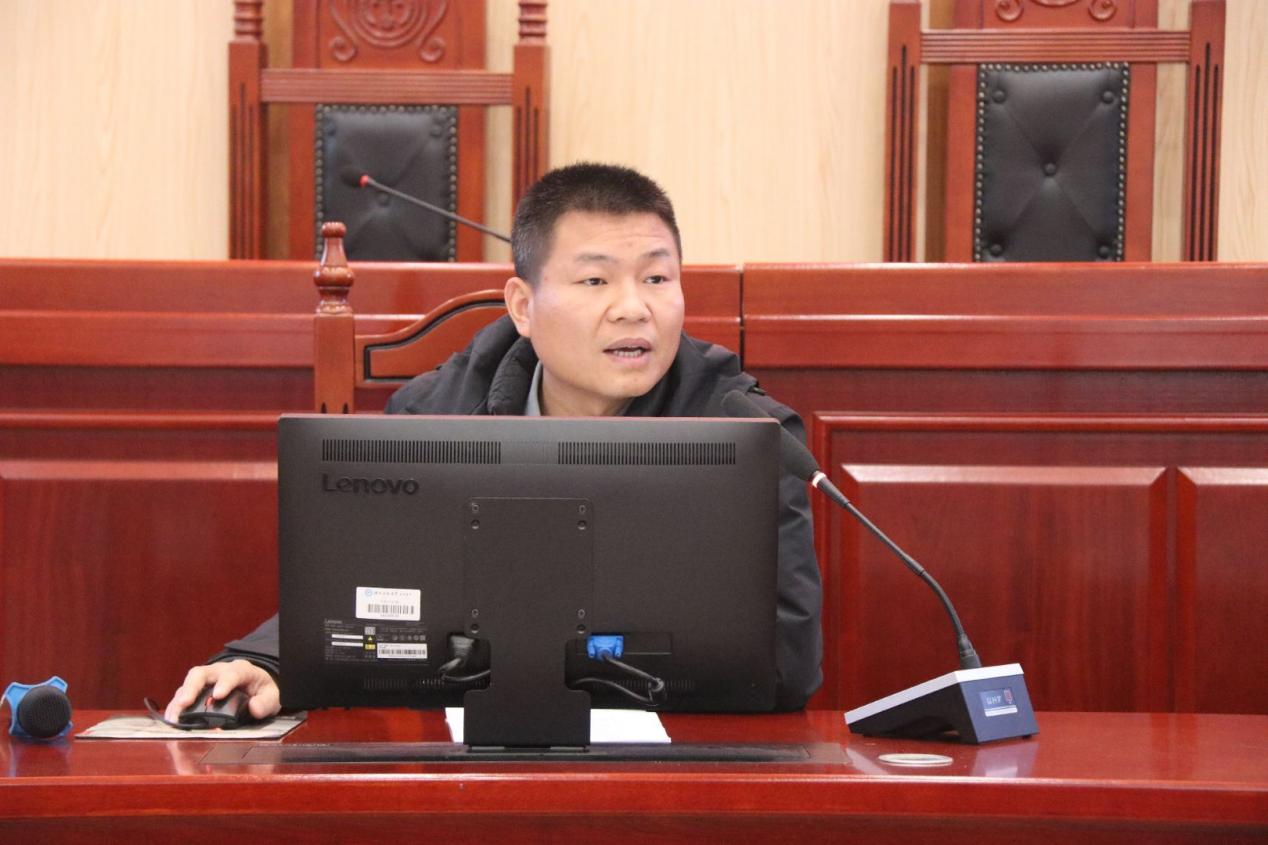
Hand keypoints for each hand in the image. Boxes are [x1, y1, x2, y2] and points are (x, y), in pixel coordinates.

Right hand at [163, 659, 280, 722]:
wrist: (256, 685)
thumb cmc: (262, 690)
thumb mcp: (272, 696)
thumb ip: (266, 702)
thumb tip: (254, 708)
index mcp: (241, 670)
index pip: (232, 673)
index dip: (225, 683)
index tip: (218, 695)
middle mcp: (219, 671)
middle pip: (201, 673)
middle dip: (191, 688)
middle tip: (184, 703)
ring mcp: (206, 680)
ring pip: (187, 684)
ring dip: (179, 701)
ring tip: (173, 718)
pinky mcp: (196, 691)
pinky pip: (182, 695)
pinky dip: (175, 707)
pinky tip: (172, 720)